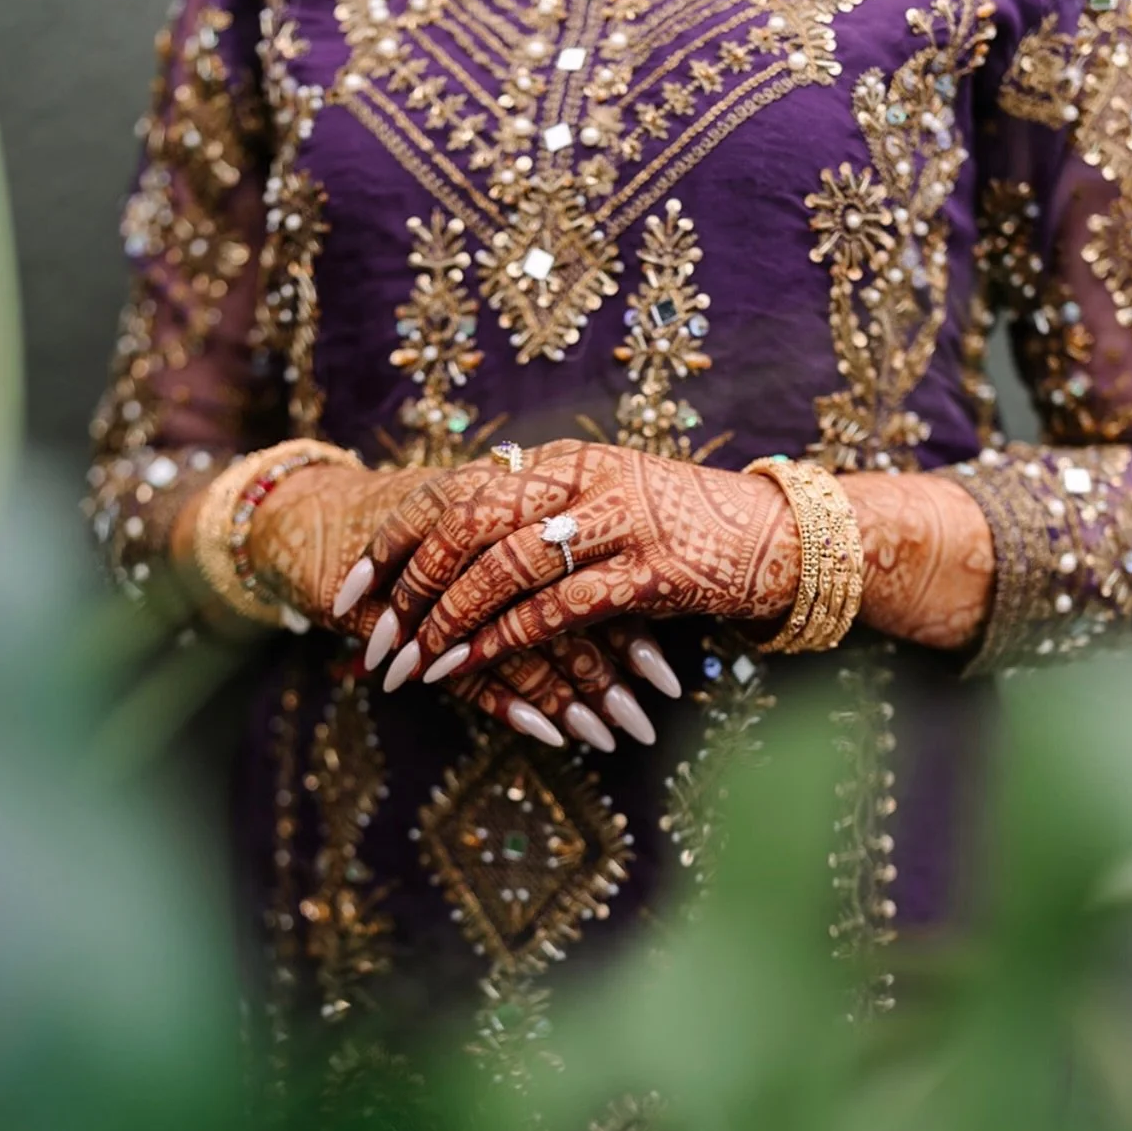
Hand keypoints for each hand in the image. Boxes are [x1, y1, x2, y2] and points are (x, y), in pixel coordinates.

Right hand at [244, 457, 658, 749]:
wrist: (318, 519)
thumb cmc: (418, 534)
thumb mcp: (483, 534)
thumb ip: (546, 561)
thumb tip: (631, 602)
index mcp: (513, 516)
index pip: (587, 574)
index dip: (631, 625)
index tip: (668, 677)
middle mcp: (484, 544)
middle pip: (562, 611)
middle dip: (610, 672)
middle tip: (647, 721)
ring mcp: (442, 584)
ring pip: (518, 642)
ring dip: (567, 695)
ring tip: (606, 738)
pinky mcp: (403, 618)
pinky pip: (462, 668)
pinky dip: (507, 701)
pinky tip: (544, 733)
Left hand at [347, 439, 799, 682]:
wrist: (781, 535)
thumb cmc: (683, 528)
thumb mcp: (603, 505)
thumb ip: (541, 519)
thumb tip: (462, 555)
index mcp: (560, 462)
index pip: (455, 491)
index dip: (395, 540)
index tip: (350, 586)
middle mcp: (580, 479)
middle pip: (465, 524)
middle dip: (407, 586)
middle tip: (370, 637)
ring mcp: (616, 520)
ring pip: (502, 566)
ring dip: (447, 621)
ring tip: (409, 665)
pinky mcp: (649, 569)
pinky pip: (556, 607)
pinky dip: (503, 639)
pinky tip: (467, 668)